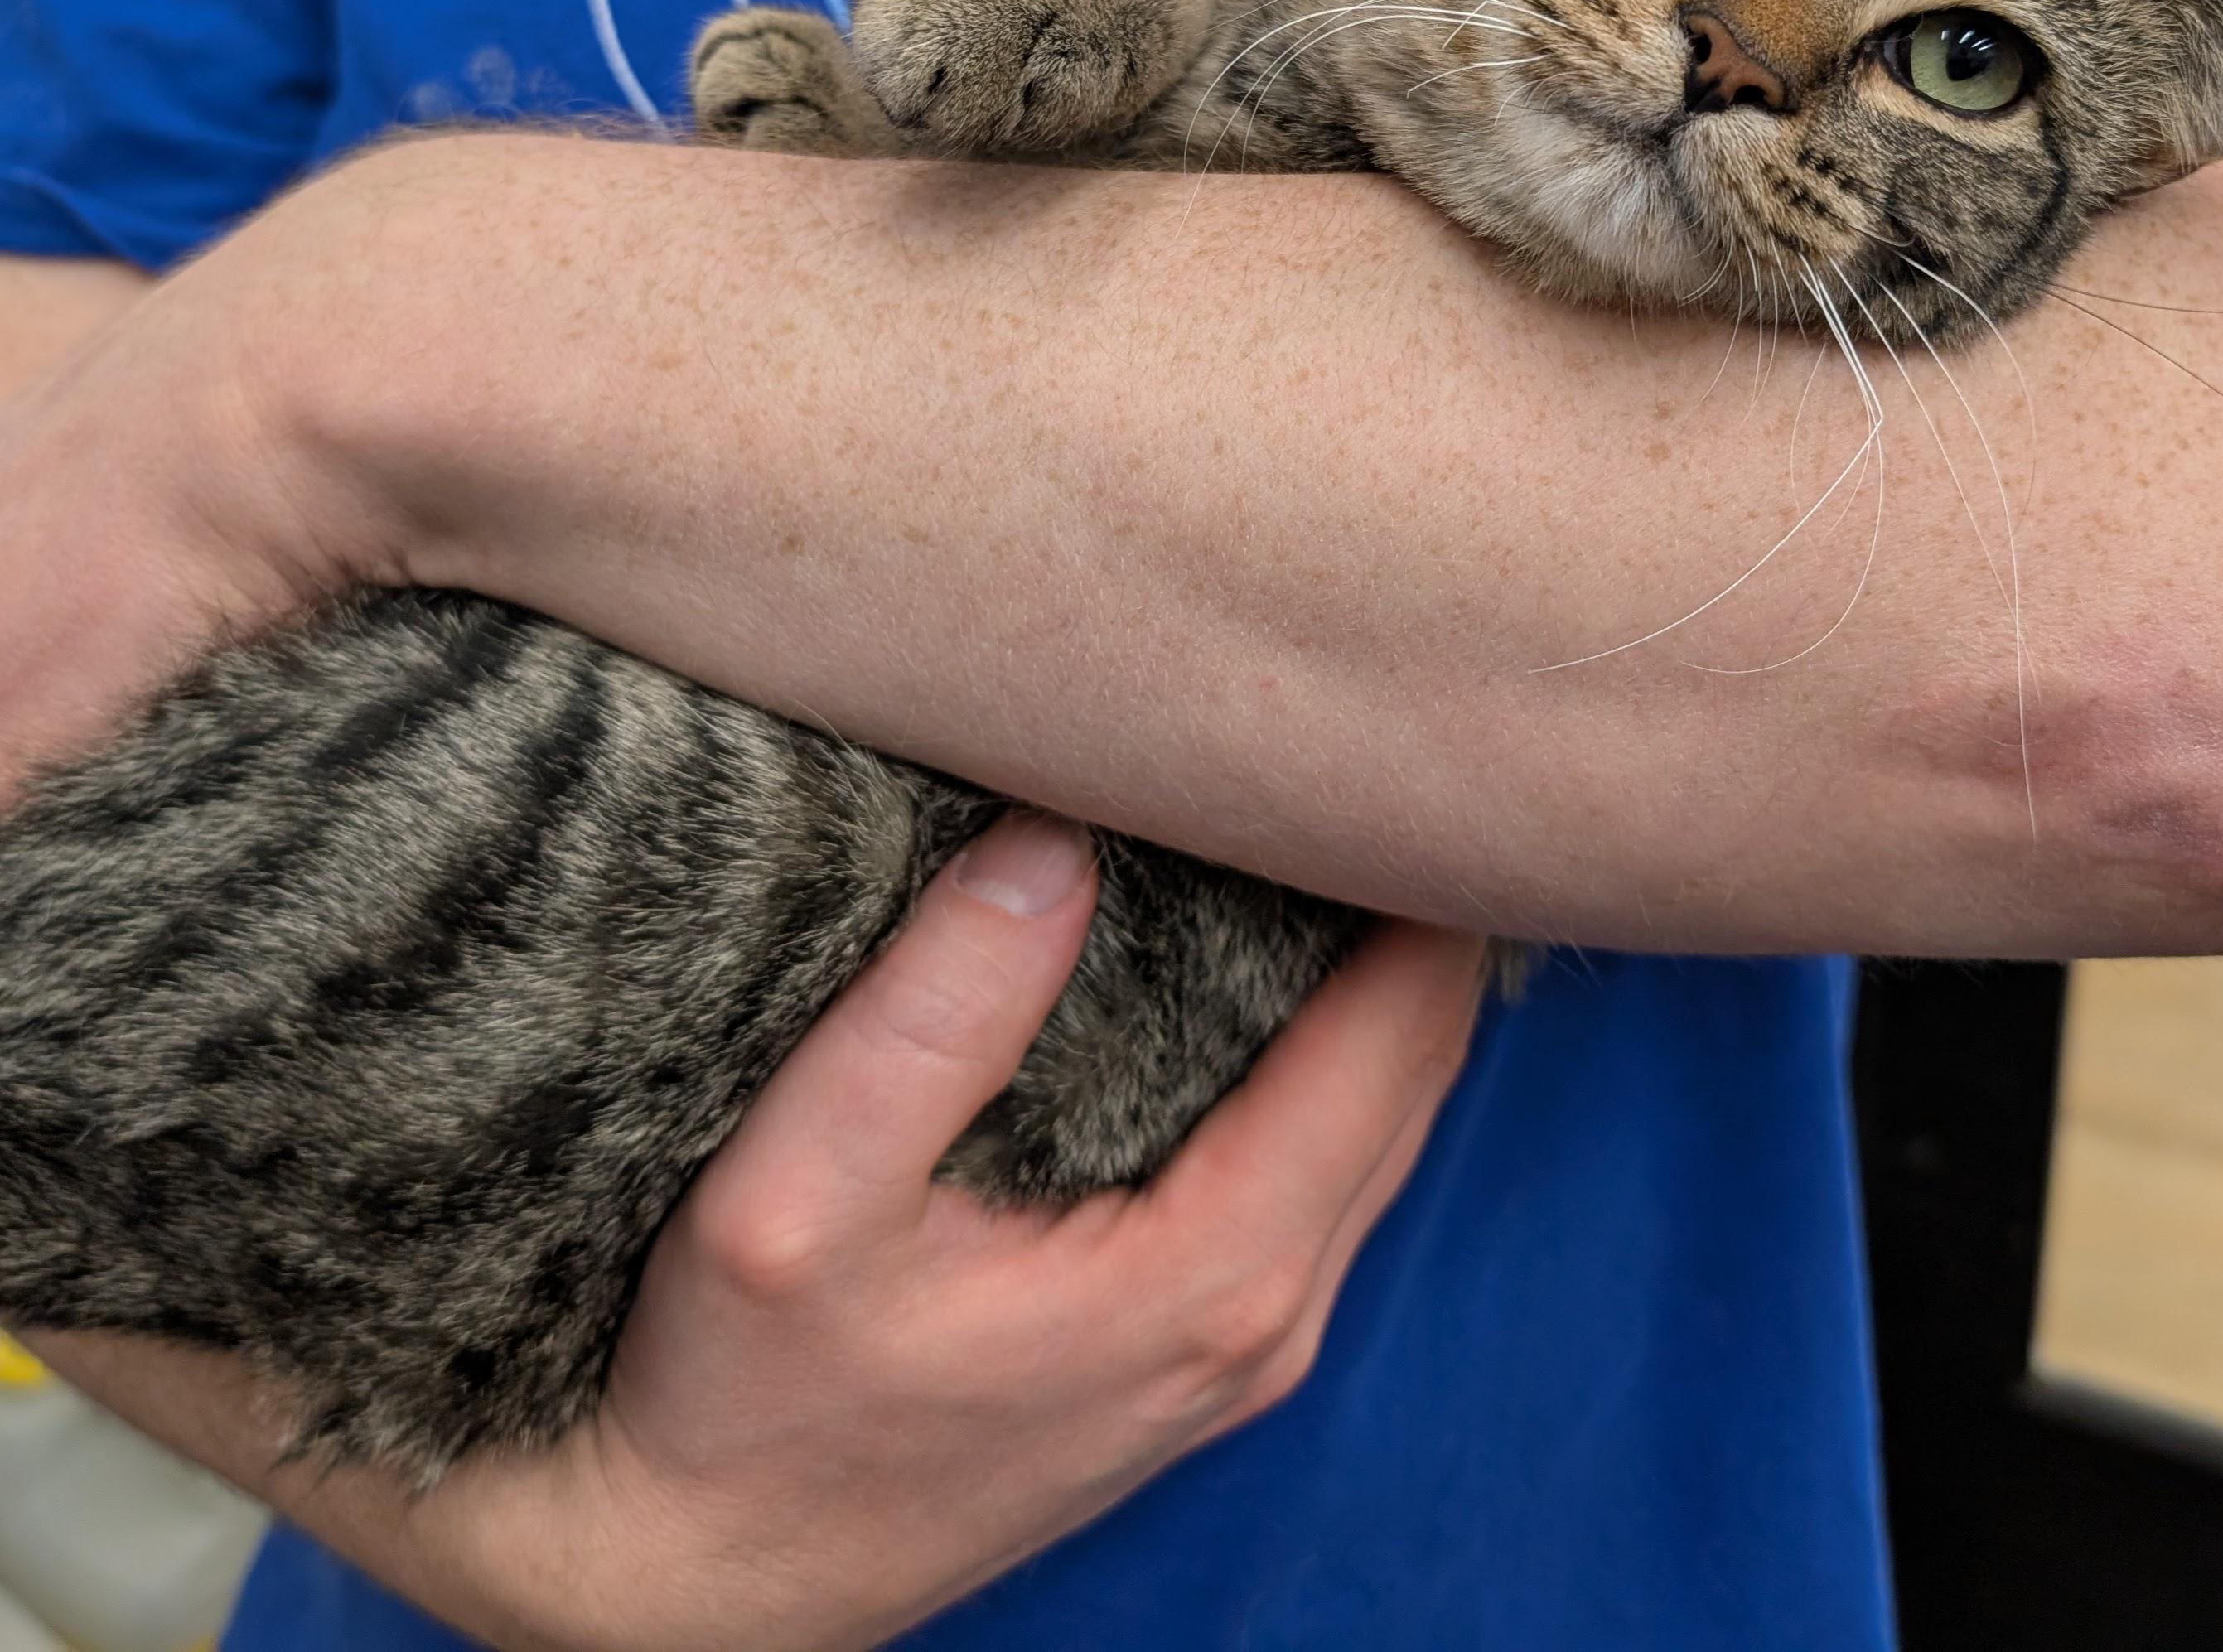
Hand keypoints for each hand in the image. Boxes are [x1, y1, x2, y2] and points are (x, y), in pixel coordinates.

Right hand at [32, 812, 1486, 1651]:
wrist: (707, 1589)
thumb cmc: (740, 1404)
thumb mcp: (794, 1207)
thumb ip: (932, 1020)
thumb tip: (1057, 835)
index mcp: (1213, 1272)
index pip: (1399, 1032)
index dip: (1413, 880)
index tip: (1384, 749)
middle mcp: (1269, 1314)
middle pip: (1419, 1067)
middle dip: (1414, 908)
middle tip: (1361, 752)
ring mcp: (1245, 1342)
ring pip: (1384, 1119)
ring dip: (1381, 980)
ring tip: (1326, 825)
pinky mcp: (1202, 1347)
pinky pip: (1327, 1168)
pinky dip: (1335, 1054)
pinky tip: (1278, 966)